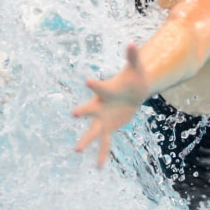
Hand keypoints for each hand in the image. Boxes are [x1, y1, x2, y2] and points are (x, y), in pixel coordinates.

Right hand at [73, 44, 148, 167]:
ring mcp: (103, 119)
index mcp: (106, 91)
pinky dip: (102, 154)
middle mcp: (100, 106)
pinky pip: (105, 143)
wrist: (132, 91)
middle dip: (84, 113)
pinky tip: (98, 167)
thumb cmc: (132, 79)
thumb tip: (133, 43)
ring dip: (87, 140)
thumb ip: (132, 57)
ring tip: (77, 150)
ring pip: (94, 131)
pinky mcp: (109, 127)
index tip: (88, 80)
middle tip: (74, 113)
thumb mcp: (135, 69)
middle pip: (91, 110)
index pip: (100, 87)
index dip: (95, 84)